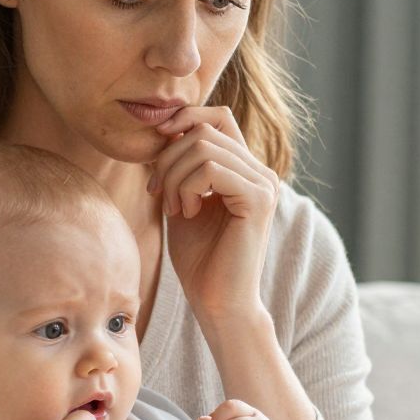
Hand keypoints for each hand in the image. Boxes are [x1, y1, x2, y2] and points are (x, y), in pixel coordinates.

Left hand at [146, 105, 279, 326]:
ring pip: (203, 146)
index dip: (184, 119)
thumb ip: (179, 166)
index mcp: (245, 170)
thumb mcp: (182, 200)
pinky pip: (211, 169)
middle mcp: (260, 172)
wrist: (218, 302)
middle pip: (205, 129)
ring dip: (174, 176)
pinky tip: (187, 213)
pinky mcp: (259, 199)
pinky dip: (187, 187)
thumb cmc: (200, 259)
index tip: (156, 148)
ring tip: (175, 207)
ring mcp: (263, 184)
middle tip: (159, 193)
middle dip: (168, 157)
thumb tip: (163, 128)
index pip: (218, 117)